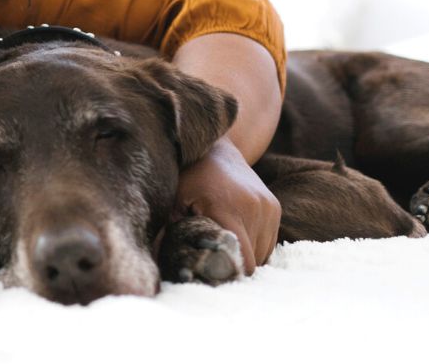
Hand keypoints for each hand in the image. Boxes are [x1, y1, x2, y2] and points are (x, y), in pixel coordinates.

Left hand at [174, 139, 279, 273]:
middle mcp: (254, 208)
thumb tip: (154, 267)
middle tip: (214, 267)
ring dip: (246, 258)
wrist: (215, 150)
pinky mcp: (274, 207)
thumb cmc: (188, 178)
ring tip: (224, 251)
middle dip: (234, 267)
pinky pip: (269, 241)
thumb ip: (167, 234)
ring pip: (263, 253)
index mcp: (228, 208)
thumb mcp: (173, 203)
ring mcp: (267, 207)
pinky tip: (235, 240)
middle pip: (252, 259)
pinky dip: (255, 247)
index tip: (211, 278)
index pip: (240, 258)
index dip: (227, 273)